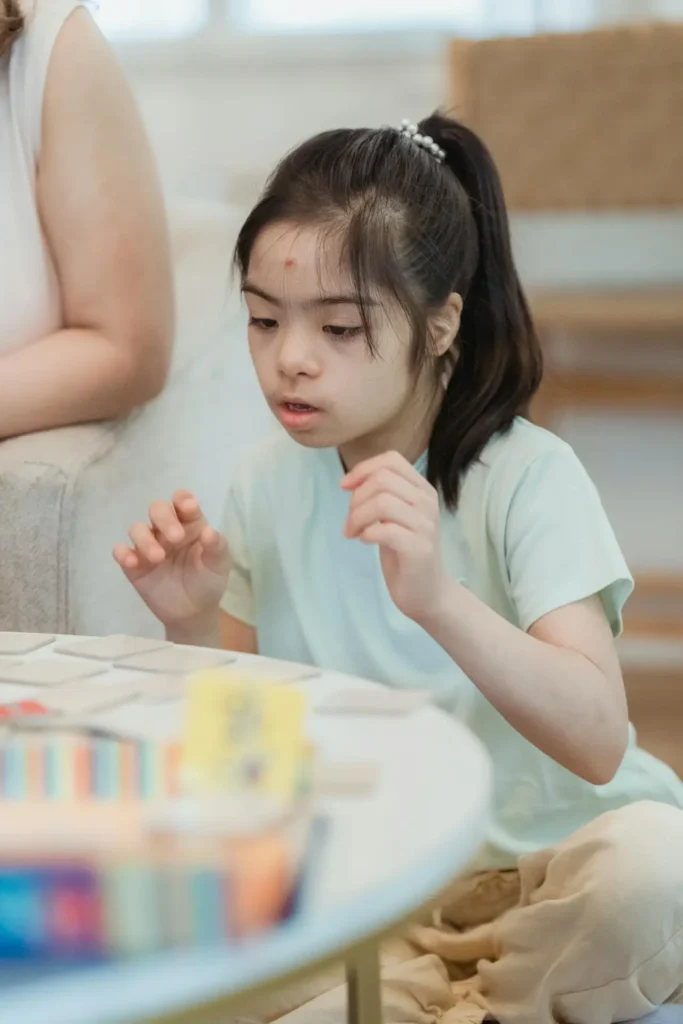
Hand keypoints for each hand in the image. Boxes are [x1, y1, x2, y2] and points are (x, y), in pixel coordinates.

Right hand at [113, 491, 229, 627]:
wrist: (193, 613)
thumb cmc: (208, 581)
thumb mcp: (219, 565)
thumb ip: (216, 547)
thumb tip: (209, 531)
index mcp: (190, 524)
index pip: (182, 502)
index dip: (183, 499)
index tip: (189, 507)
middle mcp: (166, 530)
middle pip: (157, 509)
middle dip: (164, 518)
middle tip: (176, 538)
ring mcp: (148, 546)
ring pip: (137, 529)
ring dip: (145, 539)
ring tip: (158, 558)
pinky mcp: (134, 566)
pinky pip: (121, 552)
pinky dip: (123, 554)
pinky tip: (132, 562)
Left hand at [341, 452, 447, 622]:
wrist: (427, 592)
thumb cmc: (405, 551)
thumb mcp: (393, 516)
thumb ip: (380, 495)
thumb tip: (351, 481)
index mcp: (422, 489)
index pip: (391, 460)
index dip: (363, 469)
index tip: (345, 486)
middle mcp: (428, 502)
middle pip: (382, 479)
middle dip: (356, 498)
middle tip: (351, 520)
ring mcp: (425, 525)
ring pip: (382, 502)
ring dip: (357, 517)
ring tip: (354, 532)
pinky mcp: (419, 548)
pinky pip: (384, 530)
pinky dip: (366, 534)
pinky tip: (366, 541)